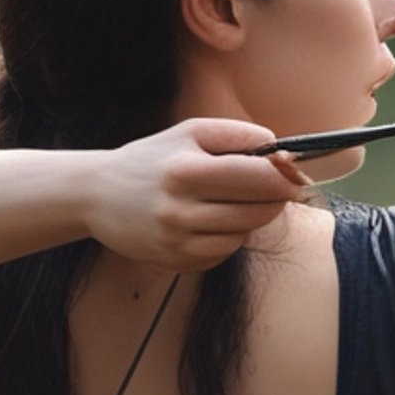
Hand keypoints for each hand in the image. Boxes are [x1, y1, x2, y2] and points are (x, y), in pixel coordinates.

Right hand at [82, 118, 314, 270]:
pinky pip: (224, 252)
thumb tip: (280, 148)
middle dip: (276, 199)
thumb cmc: (152, 159)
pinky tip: (210, 222)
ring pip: (245, 234)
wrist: (96, 196)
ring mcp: (177, 240)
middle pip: (259, 210)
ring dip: (251, 219)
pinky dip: (228, 238)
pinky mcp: (176, 261)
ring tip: (232, 201)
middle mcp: (181, 209)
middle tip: (275, 188)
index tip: (298, 175)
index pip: (260, 178)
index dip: (288, 177)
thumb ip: (237, 134)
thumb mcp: (190, 133)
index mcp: (187, 171)